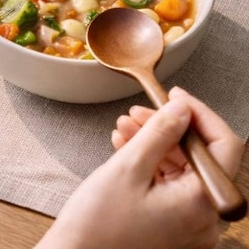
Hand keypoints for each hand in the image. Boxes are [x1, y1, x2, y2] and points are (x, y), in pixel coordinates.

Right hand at [36, 87, 244, 248]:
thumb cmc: (98, 221)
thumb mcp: (128, 166)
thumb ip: (160, 133)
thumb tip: (182, 108)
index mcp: (202, 203)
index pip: (224, 146)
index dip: (200, 114)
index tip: (174, 96)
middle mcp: (205, 218)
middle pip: (201, 157)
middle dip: (170, 128)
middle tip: (140, 109)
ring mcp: (190, 225)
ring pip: (184, 170)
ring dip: (156, 143)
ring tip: (124, 126)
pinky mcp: (173, 227)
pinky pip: (171, 186)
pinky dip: (151, 164)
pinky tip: (126, 146)